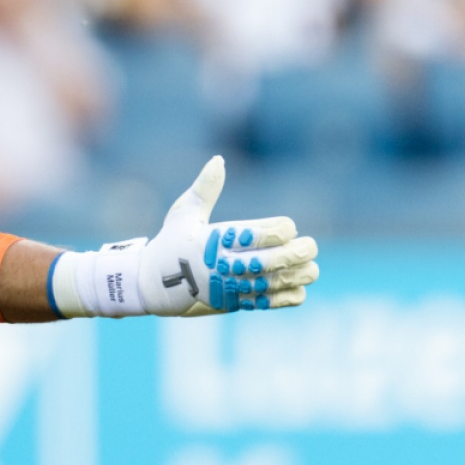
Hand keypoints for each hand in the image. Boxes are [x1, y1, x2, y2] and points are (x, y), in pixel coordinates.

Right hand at [49, 157, 318, 317]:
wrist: (152, 285)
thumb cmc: (171, 244)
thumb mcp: (183, 213)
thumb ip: (205, 188)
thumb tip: (218, 160)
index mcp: (214, 239)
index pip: (258, 235)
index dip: (279, 230)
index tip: (288, 227)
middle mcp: (223, 264)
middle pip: (269, 259)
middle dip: (296, 253)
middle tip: (311, 246)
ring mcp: (228, 287)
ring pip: (270, 283)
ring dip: (296, 276)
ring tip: (312, 269)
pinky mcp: (230, 304)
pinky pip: (263, 303)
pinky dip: (284, 298)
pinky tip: (299, 290)